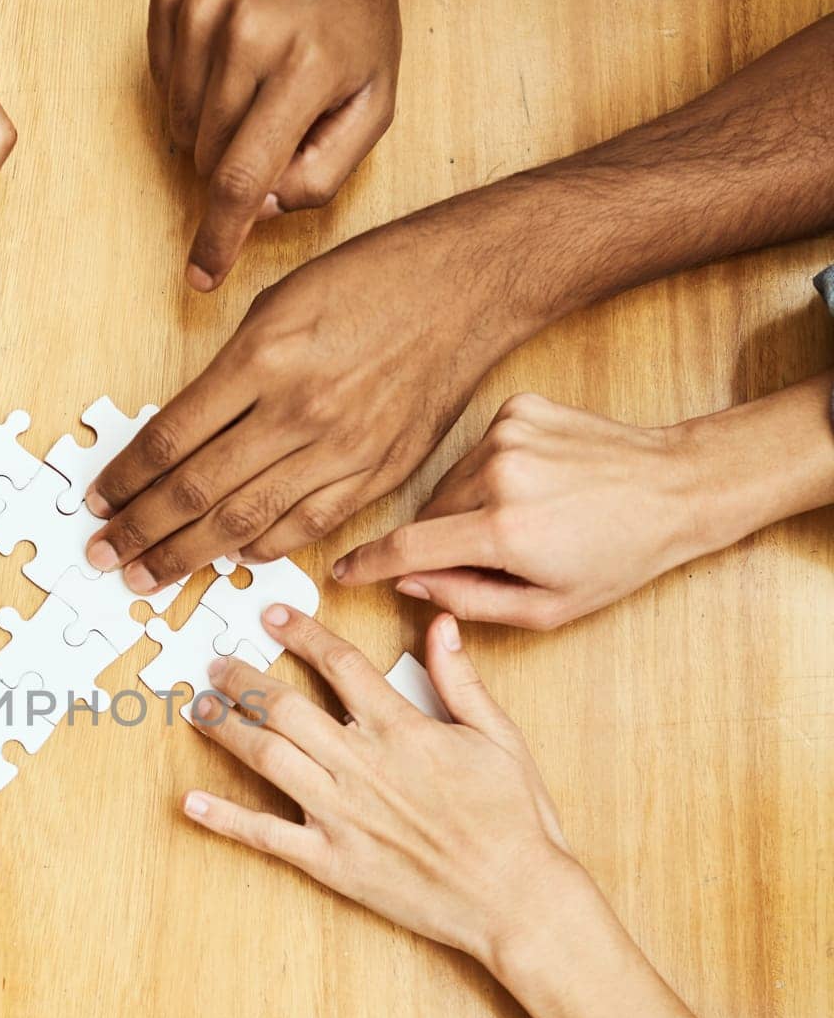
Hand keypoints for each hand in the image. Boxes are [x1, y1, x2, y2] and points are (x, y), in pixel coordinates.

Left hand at [85, 215, 508, 589]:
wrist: (468, 286)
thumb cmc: (370, 280)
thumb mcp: (277, 304)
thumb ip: (226, 375)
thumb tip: (177, 437)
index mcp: (262, 359)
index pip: (170, 440)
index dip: (124, 480)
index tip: (96, 503)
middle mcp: (298, 411)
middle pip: (197, 491)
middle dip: (140, 532)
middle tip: (102, 557)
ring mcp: (342, 450)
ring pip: (245, 521)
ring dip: (187, 555)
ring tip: (146, 576)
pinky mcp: (378, 474)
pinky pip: (305, 528)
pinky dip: (259, 548)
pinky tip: (228, 559)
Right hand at [149, 0, 402, 288]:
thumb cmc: (355, 25)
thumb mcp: (373, 106)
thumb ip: (325, 173)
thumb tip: (261, 209)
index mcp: (306, 65)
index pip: (244, 177)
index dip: (219, 237)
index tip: (200, 277)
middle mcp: (248, 31)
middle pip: (208, 157)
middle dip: (233, 166)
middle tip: (271, 125)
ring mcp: (203, 7)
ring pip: (180, 126)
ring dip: (210, 130)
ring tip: (252, 90)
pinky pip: (163, 84)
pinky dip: (190, 90)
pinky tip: (226, 62)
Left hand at [181, 606, 746, 1017]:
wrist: (518, 899)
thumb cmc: (516, 819)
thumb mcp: (500, 737)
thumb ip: (461, 680)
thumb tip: (441, 625)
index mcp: (402, 728)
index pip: (339, 664)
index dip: (300, 633)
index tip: (272, 616)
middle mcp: (361, 763)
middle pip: (285, 707)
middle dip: (244, 680)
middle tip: (216, 664)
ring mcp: (340, 813)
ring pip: (267, 758)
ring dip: (227, 729)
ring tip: (199, 709)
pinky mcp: (330, 861)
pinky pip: (266, 835)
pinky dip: (225, 818)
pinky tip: (190, 802)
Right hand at [334, 383, 833, 627]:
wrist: (676, 488)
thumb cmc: (618, 555)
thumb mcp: (546, 608)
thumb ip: (468, 602)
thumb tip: (410, 584)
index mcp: (505, 531)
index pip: (407, 549)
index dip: (367, 565)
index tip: (342, 572)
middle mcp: (499, 474)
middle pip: (427, 515)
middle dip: (440, 540)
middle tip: (488, 555)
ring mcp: (507, 435)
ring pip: (448, 482)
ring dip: (464, 506)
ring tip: (519, 518)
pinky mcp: (517, 409)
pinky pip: (475, 451)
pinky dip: (489, 472)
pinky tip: (531, 483)